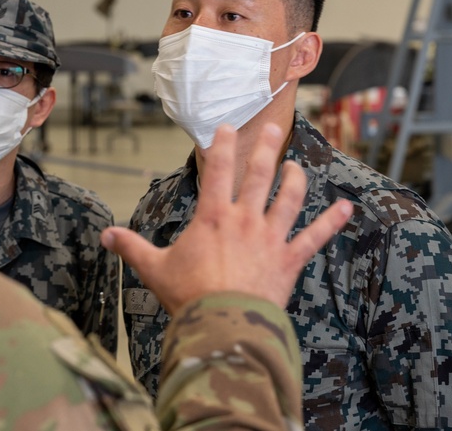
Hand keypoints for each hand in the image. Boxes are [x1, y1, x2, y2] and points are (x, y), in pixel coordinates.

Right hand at [102, 122, 350, 312]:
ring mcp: (270, 238)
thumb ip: (131, 247)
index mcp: (212, 217)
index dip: (222, 145)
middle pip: (259, 174)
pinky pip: (315, 237)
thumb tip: (105, 236)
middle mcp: (244, 220)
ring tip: (296, 164)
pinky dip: (332, 222)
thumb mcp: (154, 269)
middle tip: (275, 128)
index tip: (227, 126)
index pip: (216, 170)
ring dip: (295, 178)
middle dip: (266, 148)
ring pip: (289, 198)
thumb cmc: (189, 296)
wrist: (224, 325)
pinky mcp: (289, 261)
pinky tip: (346, 208)